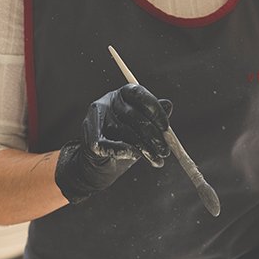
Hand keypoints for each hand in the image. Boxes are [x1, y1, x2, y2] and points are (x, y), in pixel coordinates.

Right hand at [55, 83, 171, 202]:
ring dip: (145, 148)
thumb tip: (168, 105)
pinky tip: (137, 156)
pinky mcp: (91, 139)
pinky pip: (113, 145)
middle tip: (165, 151)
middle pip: (133, 115)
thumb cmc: (126, 141)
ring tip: (157, 160)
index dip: (154, 109)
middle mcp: (107, 102)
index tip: (166, 128)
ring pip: (125, 132)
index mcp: (122, 95)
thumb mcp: (143, 128)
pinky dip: (127, 152)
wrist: (102, 164)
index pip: (139, 94)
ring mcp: (96, 120)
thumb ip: (153, 116)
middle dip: (153, 135)